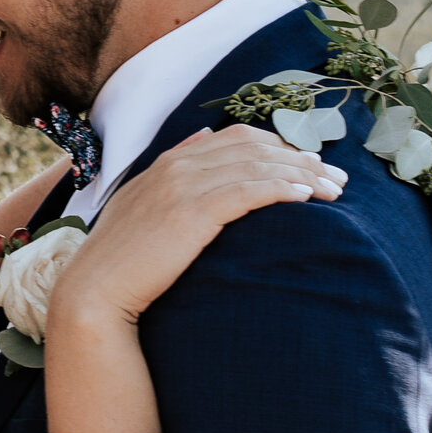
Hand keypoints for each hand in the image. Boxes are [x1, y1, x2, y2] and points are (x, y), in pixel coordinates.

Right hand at [55, 124, 342, 329]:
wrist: (93, 295)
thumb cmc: (122, 263)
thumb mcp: (143, 207)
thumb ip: (174, 171)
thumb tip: (204, 137)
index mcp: (167, 163)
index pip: (236, 138)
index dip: (279, 145)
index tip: (310, 162)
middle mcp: (176, 166)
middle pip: (255, 147)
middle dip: (302, 157)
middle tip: (338, 176)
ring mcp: (182, 187)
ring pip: (258, 165)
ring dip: (302, 173)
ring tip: (334, 189)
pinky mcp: (191, 214)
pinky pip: (249, 191)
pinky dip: (281, 188)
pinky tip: (306, 196)